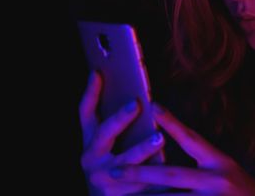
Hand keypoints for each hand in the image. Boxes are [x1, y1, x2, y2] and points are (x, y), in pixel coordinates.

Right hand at [78, 71, 165, 195]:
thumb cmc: (113, 163)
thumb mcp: (109, 143)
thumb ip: (118, 123)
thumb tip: (137, 95)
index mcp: (89, 140)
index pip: (85, 112)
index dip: (90, 92)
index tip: (98, 72)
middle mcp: (90, 157)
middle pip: (103, 134)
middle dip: (119, 118)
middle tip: (136, 103)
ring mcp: (102, 178)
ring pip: (124, 162)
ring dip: (141, 149)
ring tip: (160, 138)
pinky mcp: (116, 195)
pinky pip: (138, 184)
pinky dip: (153, 175)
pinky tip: (169, 167)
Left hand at [107, 103, 254, 195]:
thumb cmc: (246, 192)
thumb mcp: (228, 170)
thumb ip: (203, 162)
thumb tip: (169, 153)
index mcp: (220, 163)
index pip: (192, 139)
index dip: (172, 123)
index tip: (153, 106)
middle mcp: (216, 181)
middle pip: (171, 175)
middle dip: (139, 174)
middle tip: (114, 171)